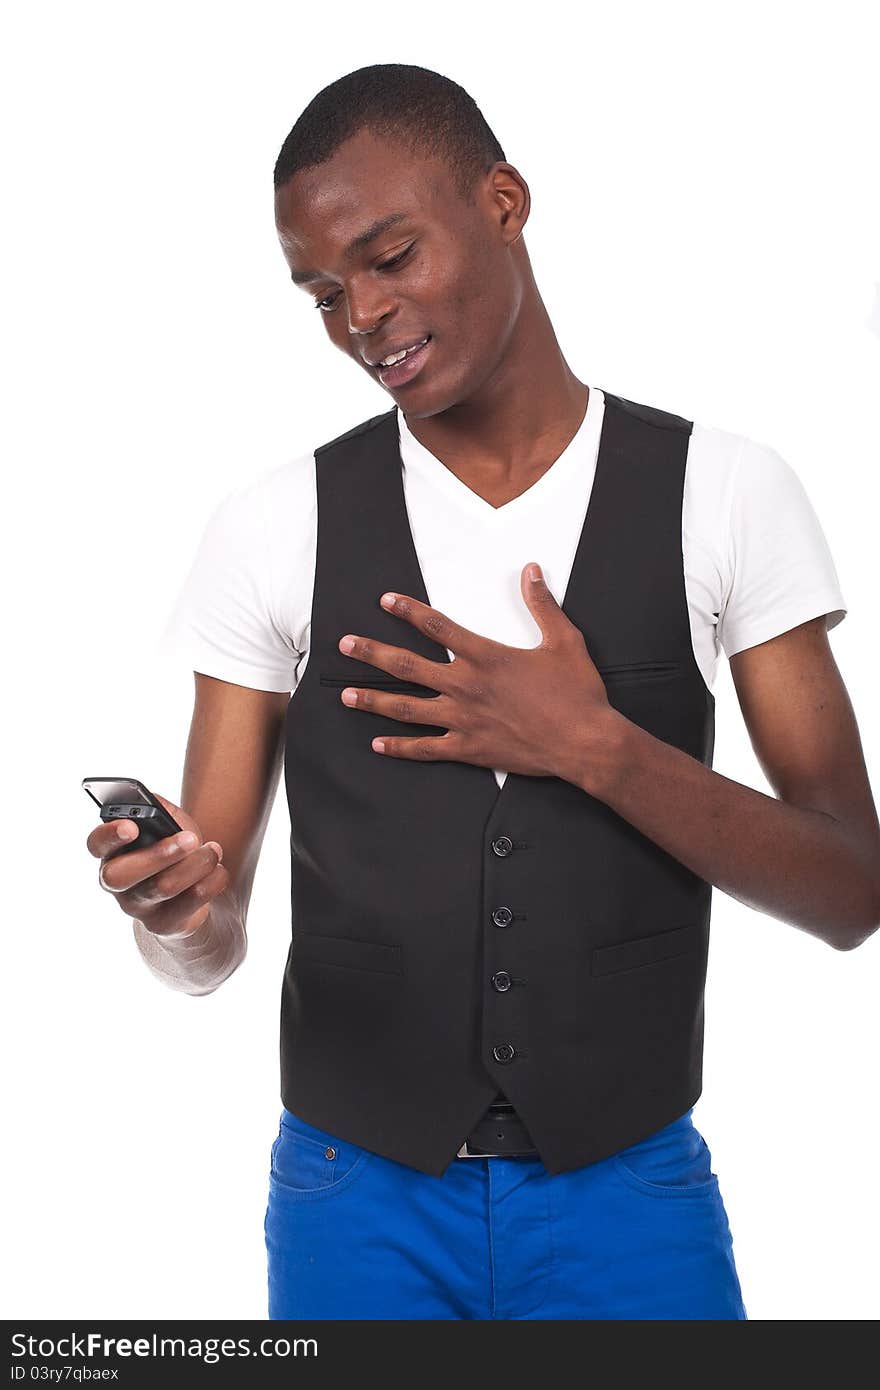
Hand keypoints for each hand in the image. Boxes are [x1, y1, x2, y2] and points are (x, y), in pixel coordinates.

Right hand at [86, 792, 228, 939]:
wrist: (193, 892)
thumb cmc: (174, 848)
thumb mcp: (166, 823)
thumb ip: (157, 808)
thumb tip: (153, 801)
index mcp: (111, 851)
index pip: (96, 844)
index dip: (109, 835)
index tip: (131, 827)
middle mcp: (116, 881)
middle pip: (121, 875)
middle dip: (159, 855)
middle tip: (191, 839)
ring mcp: (137, 906)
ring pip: (163, 887)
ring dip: (196, 864)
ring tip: (214, 850)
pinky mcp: (163, 923)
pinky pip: (189, 902)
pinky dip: (212, 880)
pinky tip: (218, 869)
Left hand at [336, 562, 613, 778]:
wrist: (585, 743)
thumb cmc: (577, 693)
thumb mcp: (564, 641)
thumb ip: (542, 605)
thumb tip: (531, 570)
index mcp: (486, 657)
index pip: (437, 627)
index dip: (408, 611)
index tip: (385, 600)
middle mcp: (466, 687)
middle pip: (407, 666)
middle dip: (372, 653)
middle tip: (344, 645)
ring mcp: (463, 720)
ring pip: (407, 709)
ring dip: (374, 701)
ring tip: (346, 695)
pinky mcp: (469, 750)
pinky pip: (425, 750)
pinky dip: (400, 748)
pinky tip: (378, 745)